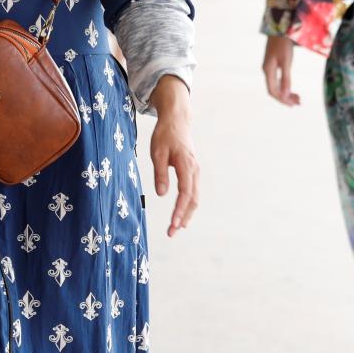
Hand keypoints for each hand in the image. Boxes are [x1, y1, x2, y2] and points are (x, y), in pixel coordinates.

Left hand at [149, 78, 199, 236]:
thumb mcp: (157, 152)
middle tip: (172, 232)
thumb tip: (161, 195)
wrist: (177, 120)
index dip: (180, 211)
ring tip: (176, 228)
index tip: (173, 224)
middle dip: (183, 217)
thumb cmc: (165, 134)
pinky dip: (188, 205)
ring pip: (194, 197)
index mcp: (186, 165)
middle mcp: (194, 170)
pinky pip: (193, 191)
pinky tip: (182, 214)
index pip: (185, 193)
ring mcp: (195, 171)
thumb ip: (160, 173)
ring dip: (187, 214)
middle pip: (193, 199)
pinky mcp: (192, 171)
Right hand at [262, 35, 299, 106]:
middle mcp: (267, 71)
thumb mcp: (286, 62)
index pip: (273, 91)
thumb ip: (286, 79)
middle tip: (298, 103)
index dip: (282, 100)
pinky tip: (291, 88)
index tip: (293, 105)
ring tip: (297, 98)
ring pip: (276, 85)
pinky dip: (285, 85)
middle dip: (285, 98)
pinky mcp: (272, 64)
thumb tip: (285, 95)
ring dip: (286, 92)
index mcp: (268, 71)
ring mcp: (269, 68)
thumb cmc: (283, 44)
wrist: (279, 28)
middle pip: (274, 90)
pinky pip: (277, 80)